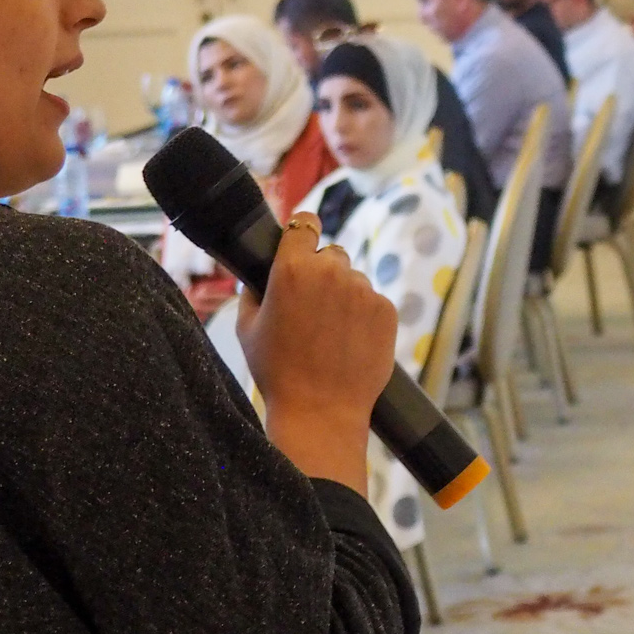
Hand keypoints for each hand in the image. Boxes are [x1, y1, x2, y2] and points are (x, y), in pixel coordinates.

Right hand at [238, 217, 395, 493]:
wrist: (320, 410)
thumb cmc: (277, 371)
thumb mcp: (247, 327)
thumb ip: (254, 289)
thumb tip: (262, 272)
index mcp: (292, 268)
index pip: (306, 223)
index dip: (304, 234)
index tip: (303, 246)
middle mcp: (330, 271)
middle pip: (331, 254)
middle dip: (322, 273)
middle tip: (312, 308)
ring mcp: (363, 289)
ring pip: (354, 279)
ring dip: (345, 295)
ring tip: (331, 333)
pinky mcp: (386, 308)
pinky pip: (373, 300)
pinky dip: (364, 315)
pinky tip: (349, 341)